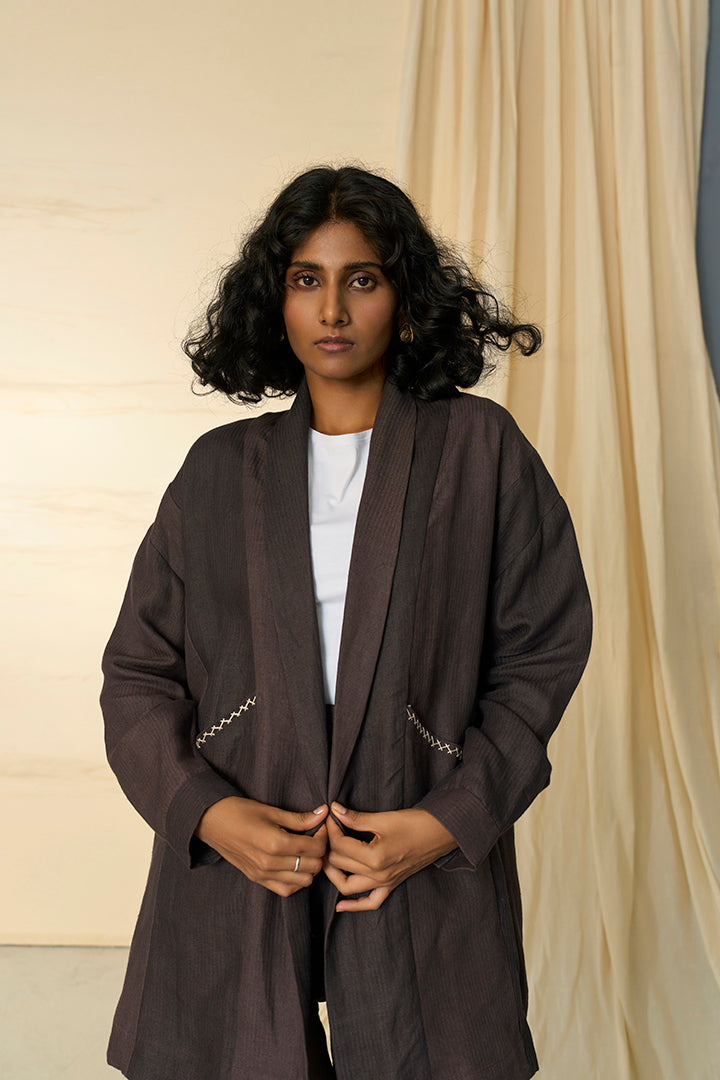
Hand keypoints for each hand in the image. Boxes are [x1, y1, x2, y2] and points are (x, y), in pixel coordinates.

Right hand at [195, 797, 328, 896]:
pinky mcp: (257, 879)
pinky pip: (285, 890)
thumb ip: (299, 818)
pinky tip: (295, 866)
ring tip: (307, 852)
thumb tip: (323, 814)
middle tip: (316, 838)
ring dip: (310, 868)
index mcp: (275, 843)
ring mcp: (263, 874)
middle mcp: (270, 863)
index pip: (315, 847)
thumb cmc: (239, 811)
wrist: (210, 821)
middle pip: (313, 866)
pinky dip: (296, 881)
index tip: (321, 826)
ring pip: (303, 882)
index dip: (323, 836)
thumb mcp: (271, 811)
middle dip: (320, 852)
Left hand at [322, 803, 456, 911]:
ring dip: (333, 873)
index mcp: (375, 857)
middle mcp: (378, 875)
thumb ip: (356, 818)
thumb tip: (335, 810)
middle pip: (339, 864)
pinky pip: (370, 903)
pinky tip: (341, 905)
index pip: (340, 845)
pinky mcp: (391, 885)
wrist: (440, 833)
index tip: (330, 816)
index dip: (332, 828)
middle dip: (330, 846)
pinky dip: (354, 905)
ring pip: (347, 886)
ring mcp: (384, 883)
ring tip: (327, 857)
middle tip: (328, 831)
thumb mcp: (383, 818)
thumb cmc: (415, 823)